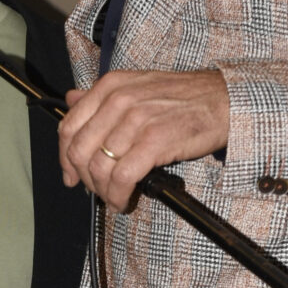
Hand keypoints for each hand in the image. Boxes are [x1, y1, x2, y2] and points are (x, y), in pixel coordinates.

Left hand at [58, 67, 229, 208]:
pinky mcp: (153, 142)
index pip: (68, 125)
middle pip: (79, 150)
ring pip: (99, 167)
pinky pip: (121, 178)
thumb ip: (101, 97)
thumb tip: (70, 100)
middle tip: (96, 190)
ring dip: (103, 191)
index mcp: (111, 87)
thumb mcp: (137, 86)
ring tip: (115, 197)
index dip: (64, 157)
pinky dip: (118, 196)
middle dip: (84, 179)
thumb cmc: (184, 97)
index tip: (70, 175)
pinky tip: (124, 200)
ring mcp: (136, 120)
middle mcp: (119, 100)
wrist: (223, 100)